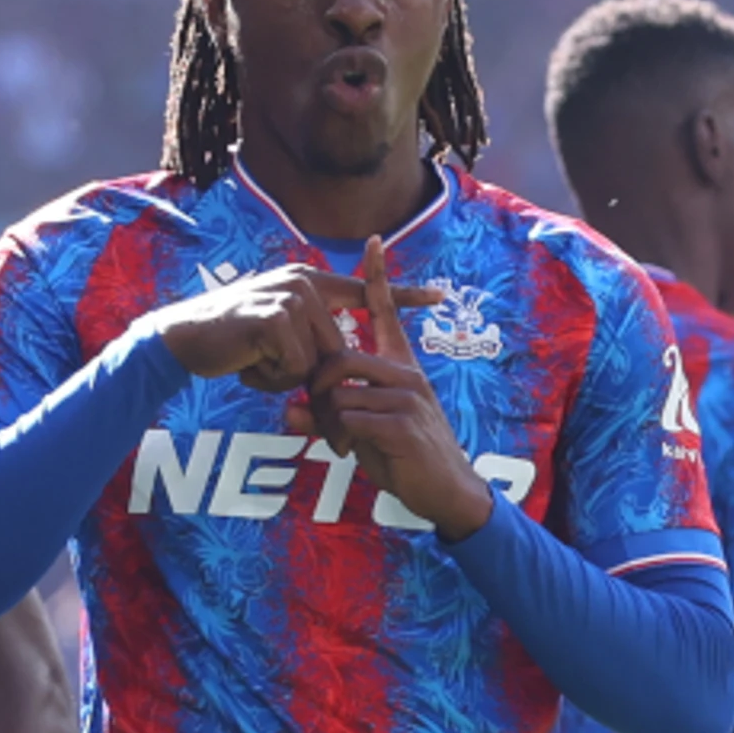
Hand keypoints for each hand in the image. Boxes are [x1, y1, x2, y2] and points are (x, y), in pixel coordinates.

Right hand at [145, 259, 440, 393]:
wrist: (183, 339)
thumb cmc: (232, 344)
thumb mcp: (278, 338)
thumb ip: (310, 343)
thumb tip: (340, 367)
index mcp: (310, 284)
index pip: (364, 290)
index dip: (403, 296)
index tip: (441, 296)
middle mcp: (304, 283)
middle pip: (337, 350)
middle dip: (309, 378)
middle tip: (267, 369)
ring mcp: (290, 296)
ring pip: (317, 364)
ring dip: (285, 377)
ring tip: (255, 359)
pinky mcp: (276, 316)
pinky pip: (295, 368)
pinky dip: (271, 377)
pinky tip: (249, 360)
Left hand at [295, 236, 494, 537]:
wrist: (446, 491)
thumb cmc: (406, 457)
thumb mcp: (363, 432)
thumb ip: (328, 417)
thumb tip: (287, 413)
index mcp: (401, 367)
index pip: (387, 312)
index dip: (378, 276)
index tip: (373, 241)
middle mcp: (406, 374)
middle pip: (340, 358)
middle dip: (315, 388)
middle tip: (315, 416)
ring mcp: (407, 397)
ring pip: (339, 393)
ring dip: (326, 421)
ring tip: (337, 441)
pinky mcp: (403, 424)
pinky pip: (350, 419)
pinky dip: (338, 438)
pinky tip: (350, 452)